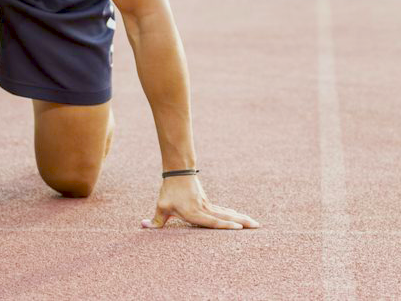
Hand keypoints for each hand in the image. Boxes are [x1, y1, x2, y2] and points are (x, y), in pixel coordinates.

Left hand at [141, 175, 258, 229]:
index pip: (212, 221)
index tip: (239, 227)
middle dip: (242, 222)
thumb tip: (143, 226)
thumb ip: (156, 221)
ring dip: (241, 218)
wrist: (178, 172)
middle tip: (257, 226)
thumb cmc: (170, 191)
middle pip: (226, 217)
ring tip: (255, 224)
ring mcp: (208, 206)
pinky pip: (223, 211)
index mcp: (195, 213)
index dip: (225, 226)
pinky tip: (240, 218)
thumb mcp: (161, 206)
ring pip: (228, 214)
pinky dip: (233, 215)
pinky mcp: (208, 203)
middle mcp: (205, 210)